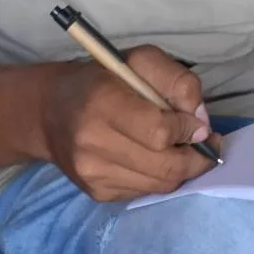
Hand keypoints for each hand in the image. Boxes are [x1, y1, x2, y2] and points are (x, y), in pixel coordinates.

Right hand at [40, 46, 217, 200]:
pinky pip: (145, 192)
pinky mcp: (96, 192)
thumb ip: (178, 82)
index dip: (187, 130)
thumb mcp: (140, 61)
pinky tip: (152, 160)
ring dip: (181, 170)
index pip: (160, 132)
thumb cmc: (100, 80)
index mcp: (102, 102)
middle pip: (166, 166)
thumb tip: (201, 123)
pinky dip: (158, 178)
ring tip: (181, 150)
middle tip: (205, 145)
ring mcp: (93, 173)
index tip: (197, 125)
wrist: (48, 112)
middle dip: (196, 158)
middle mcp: (93, 142)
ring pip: (160, 184)